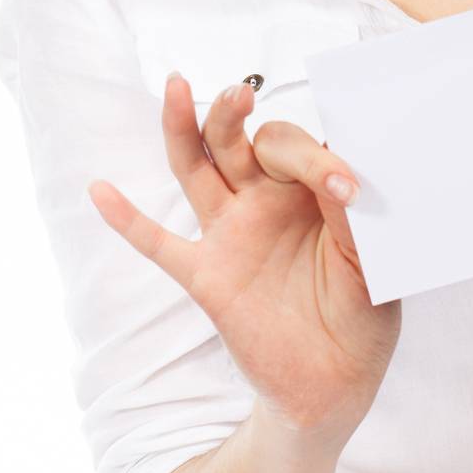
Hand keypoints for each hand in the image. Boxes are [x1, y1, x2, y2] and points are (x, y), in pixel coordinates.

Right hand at [88, 75, 401, 440]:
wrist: (337, 385)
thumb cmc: (363, 315)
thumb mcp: (372, 266)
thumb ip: (352, 223)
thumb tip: (341, 181)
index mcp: (310, 191)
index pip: (298, 149)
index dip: (317, 159)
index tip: (348, 189)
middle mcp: (267, 200)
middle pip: (238, 141)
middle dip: (235, 114)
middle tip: (241, 94)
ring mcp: (232, 234)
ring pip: (198, 168)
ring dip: (185, 128)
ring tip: (178, 87)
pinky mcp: (206, 275)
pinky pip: (159, 244)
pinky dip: (128, 219)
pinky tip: (100, 189)